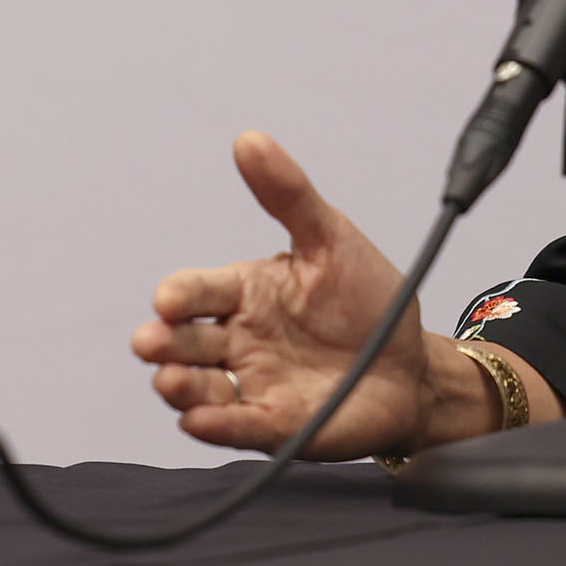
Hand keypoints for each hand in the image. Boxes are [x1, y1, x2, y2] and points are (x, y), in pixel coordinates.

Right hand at [131, 132, 445, 459]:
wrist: (414, 366)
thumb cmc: (369, 299)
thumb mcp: (332, 238)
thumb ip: (289, 194)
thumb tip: (249, 139)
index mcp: (247, 291)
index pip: (199, 290)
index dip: (180, 295)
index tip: (168, 299)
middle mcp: (241, 338)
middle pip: (186, 341)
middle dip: (163, 343)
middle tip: (151, 342)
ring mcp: (255, 382)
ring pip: (200, 387)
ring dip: (180, 387)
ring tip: (171, 383)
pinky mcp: (276, 424)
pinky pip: (238, 426)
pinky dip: (216, 426)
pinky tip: (199, 421)